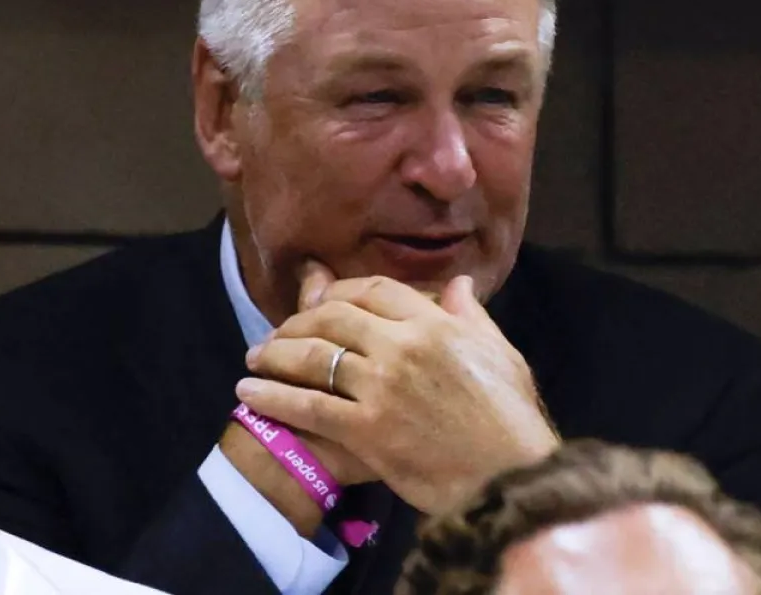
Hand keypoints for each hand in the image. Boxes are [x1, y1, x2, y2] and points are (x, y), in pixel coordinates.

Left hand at [237, 264, 559, 514]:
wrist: (510, 477)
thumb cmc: (512, 418)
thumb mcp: (501, 353)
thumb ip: (472, 315)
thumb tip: (459, 283)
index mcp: (435, 324)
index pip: (375, 288)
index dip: (341, 289)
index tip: (323, 297)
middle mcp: (401, 347)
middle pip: (335, 316)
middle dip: (300, 319)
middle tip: (279, 330)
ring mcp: (380, 388)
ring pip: (314, 357)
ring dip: (276, 354)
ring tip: (255, 357)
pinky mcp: (365, 430)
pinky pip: (308, 406)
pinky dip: (273, 397)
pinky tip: (249, 393)